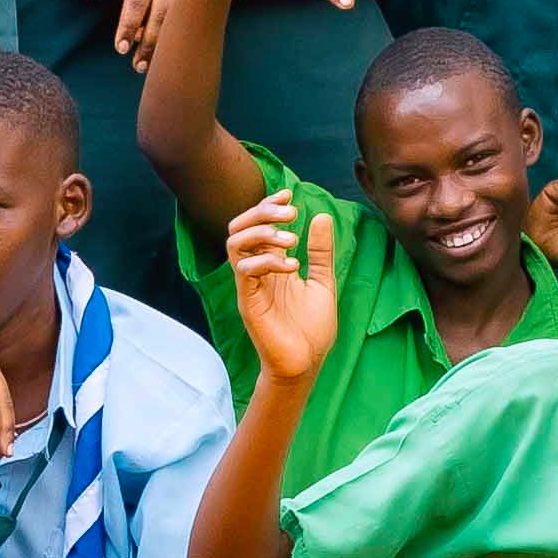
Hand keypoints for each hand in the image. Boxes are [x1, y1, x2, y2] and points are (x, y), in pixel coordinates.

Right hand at [222, 192, 344, 383]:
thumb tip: (320, 217)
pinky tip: (292, 266)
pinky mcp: (248, 302)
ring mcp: (250, 286)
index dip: (268, 205)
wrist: (306, 364)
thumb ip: (320, 252)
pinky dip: (267, 260)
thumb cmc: (311, 328)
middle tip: (290, 211)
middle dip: (261, 212)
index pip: (257, 225)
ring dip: (263, 233)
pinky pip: (245, 271)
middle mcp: (257, 272)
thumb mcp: (323, 282)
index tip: (288, 193)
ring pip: (235, 245)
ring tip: (291, 240)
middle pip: (238, 228)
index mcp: (272, 264)